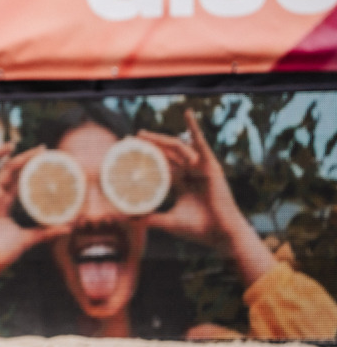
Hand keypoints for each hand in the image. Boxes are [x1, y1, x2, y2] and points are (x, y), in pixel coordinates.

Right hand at [0, 144, 70, 301]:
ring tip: (10, 146)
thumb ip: (47, 232)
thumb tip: (71, 228)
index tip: (46, 156)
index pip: (19, 178)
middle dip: (23, 157)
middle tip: (40, 149)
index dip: (30, 166)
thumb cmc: (3, 253)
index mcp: (4, 201)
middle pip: (7, 169)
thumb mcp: (29, 238)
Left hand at [140, 109, 276, 285]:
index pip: (160, 166)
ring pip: (177, 148)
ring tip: (141, 134)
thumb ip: (149, 218)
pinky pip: (201, 142)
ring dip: (159, 139)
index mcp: (181, 183)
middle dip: (148, 146)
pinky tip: (187, 113)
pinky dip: (194, 127)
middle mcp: (190, 173)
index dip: (145, 159)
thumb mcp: (168, 221)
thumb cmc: (197, 229)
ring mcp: (200, 168)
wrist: (220, 233)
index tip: (126, 154)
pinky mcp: (210, 165)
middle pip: (166, 154)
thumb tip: (127, 220)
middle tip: (129, 139)